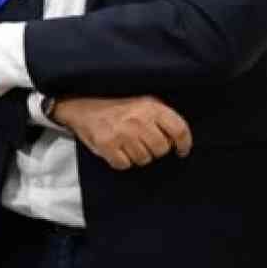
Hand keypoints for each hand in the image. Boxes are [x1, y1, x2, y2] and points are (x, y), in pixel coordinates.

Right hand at [52, 95, 192, 170]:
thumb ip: (161, 118)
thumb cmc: (117, 108)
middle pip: (161, 149)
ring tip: (128, 145)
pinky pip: (124, 164)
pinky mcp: (107, 145)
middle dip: (155, 150)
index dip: (184, 144)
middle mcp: (138, 120)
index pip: (179, 130)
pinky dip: (122, 161)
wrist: (82, 106)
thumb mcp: (143, 103)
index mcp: (151, 106)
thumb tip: (176, 140)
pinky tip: (117, 150)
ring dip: (138, 156)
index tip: (181, 151)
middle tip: (145, 144)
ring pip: (144, 159)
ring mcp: (122, 133)